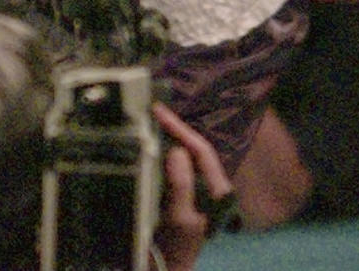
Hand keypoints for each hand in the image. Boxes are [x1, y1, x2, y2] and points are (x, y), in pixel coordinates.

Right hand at [153, 103, 237, 270]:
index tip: (158, 111)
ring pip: (180, 156)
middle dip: (172, 129)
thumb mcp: (180, 219)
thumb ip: (182, 185)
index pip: (202, 150)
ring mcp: (192, 190)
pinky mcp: (177, 194)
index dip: (181, 129)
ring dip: (163, 138)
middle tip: (147, 111)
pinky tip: (142, 144)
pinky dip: (156, 152)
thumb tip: (176, 149)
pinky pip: (169, 166)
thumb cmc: (176, 248)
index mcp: (217, 191)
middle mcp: (208, 186)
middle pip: (191, 149)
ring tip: (144, 121)